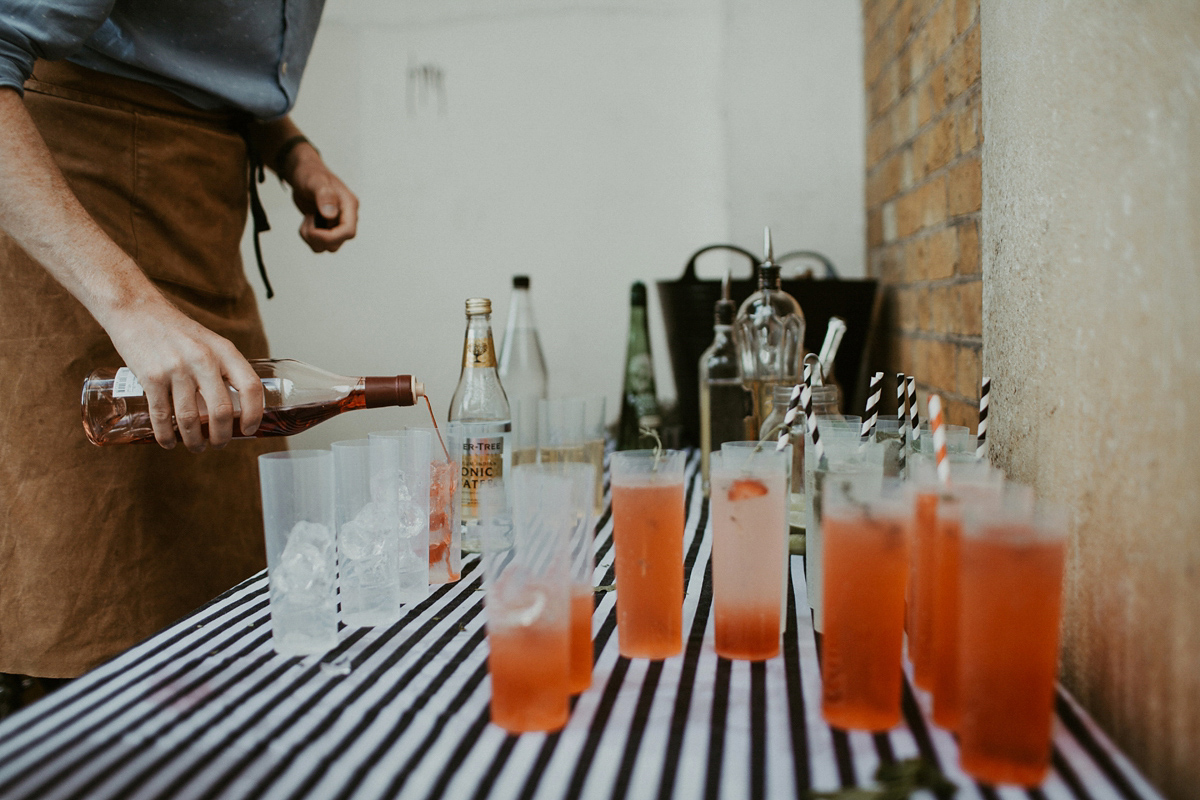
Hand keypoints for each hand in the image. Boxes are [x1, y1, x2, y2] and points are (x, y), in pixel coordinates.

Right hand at [104, 296, 264, 451]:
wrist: (136, 310)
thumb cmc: (177, 331)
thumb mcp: (210, 343)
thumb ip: (224, 369)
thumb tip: (236, 407)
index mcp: (224, 351)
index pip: (251, 387)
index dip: (255, 413)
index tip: (249, 429)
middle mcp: (203, 360)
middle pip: (221, 411)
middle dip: (222, 436)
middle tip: (219, 444)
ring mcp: (176, 369)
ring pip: (191, 419)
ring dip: (194, 441)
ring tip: (196, 446)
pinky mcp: (151, 377)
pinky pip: (162, 416)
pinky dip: (166, 435)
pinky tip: (168, 442)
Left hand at [287, 145, 357, 252]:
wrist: (302, 171)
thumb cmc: (310, 172)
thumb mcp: (315, 181)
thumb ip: (325, 196)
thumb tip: (330, 215)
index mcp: (349, 206)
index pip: (348, 232)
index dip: (330, 237)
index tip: (313, 230)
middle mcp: (346, 217)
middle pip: (337, 243)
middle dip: (318, 238)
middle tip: (307, 221)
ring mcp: (336, 224)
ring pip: (328, 246)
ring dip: (312, 238)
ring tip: (307, 220)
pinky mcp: (326, 227)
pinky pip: (319, 243)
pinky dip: (309, 237)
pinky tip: (307, 221)